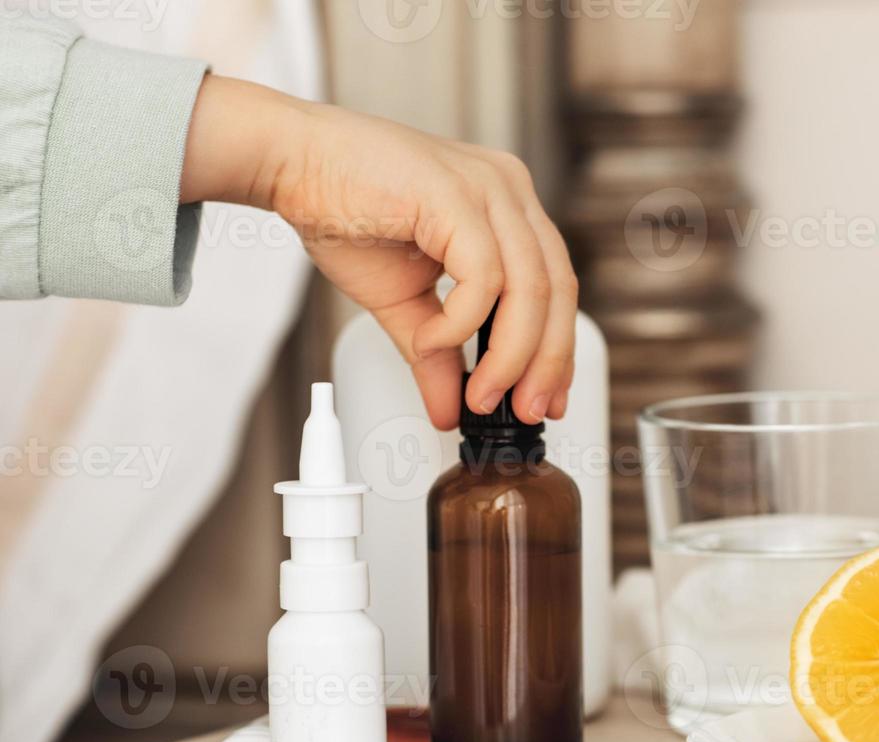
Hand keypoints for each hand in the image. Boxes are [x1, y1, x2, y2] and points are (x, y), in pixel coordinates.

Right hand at [181, 75, 576, 428]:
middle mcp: (509, 190)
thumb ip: (435, 354)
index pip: (557, 286)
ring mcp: (487, 188)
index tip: (546, 399)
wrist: (288, 161)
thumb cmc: (343, 210)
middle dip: (546, 362)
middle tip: (525, 410)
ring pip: (530, 289)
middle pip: (558, 290)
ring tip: (480, 396)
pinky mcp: (455, 194)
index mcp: (509, 207)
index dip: (558, 349)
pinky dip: (462, 323)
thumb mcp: (402, 302)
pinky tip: (432, 341)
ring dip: (509, 356)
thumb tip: (448, 410)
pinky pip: (484, 276)